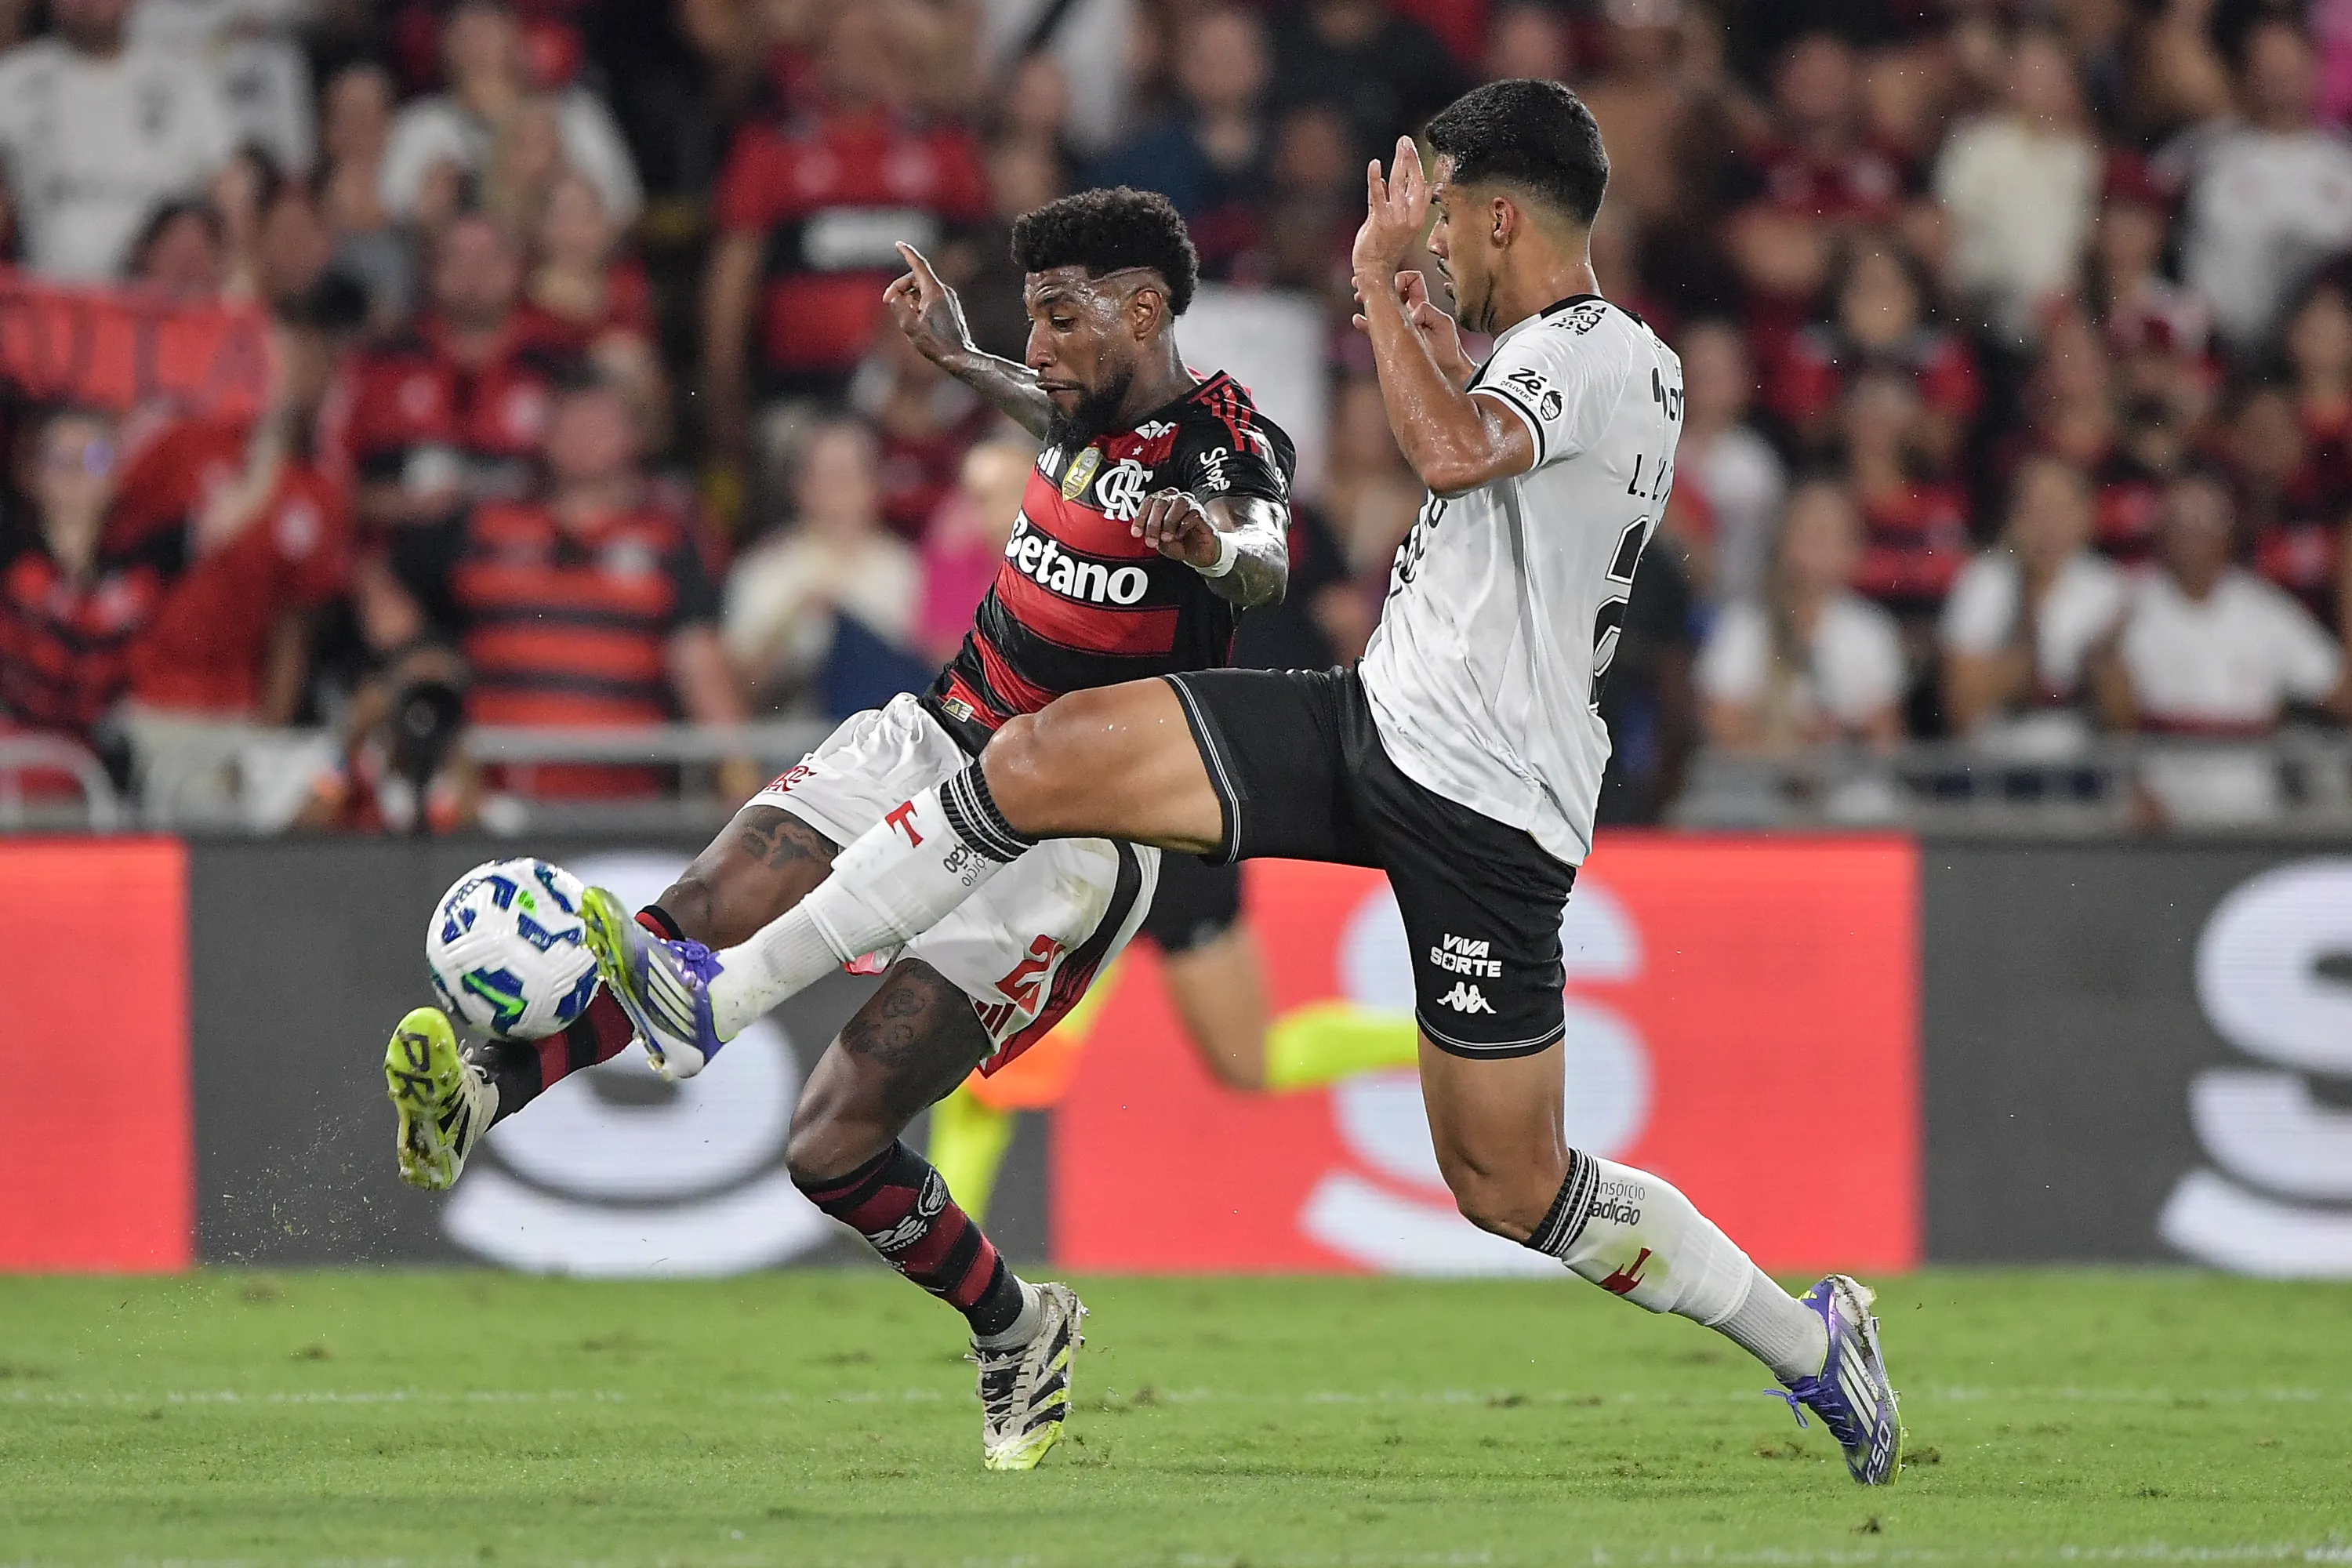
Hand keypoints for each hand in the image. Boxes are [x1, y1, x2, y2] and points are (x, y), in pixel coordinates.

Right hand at [882, 241, 974, 366]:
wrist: (959, 358)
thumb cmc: (936, 344)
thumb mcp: (910, 326)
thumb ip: (898, 306)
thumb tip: (894, 296)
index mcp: (934, 292)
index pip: (919, 265)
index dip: (907, 253)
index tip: (899, 244)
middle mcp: (943, 291)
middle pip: (916, 278)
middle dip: (900, 286)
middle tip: (887, 301)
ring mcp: (948, 299)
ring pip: (921, 289)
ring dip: (908, 297)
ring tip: (904, 318)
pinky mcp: (949, 307)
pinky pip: (929, 298)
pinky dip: (917, 303)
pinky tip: (915, 320)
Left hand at [1132, 490, 1221, 567]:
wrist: (1199, 553)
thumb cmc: (1179, 543)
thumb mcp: (1160, 542)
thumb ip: (1152, 535)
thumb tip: (1144, 532)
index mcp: (1161, 502)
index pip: (1148, 502)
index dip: (1140, 518)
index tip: (1136, 533)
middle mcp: (1175, 499)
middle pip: (1161, 503)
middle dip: (1153, 524)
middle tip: (1152, 541)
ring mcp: (1190, 504)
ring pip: (1177, 504)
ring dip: (1169, 523)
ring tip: (1167, 538)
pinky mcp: (1201, 513)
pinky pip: (1192, 514)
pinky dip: (1183, 526)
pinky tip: (1180, 535)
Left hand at [1351, 135, 1429, 281]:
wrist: (1375, 271)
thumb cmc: (1383, 250)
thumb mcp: (1394, 224)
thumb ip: (1393, 202)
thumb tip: (1387, 181)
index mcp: (1417, 218)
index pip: (1422, 188)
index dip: (1419, 168)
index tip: (1414, 151)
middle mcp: (1410, 218)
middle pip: (1414, 182)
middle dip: (1410, 159)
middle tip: (1405, 142)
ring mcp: (1396, 219)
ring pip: (1398, 185)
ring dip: (1399, 163)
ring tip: (1399, 145)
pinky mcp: (1380, 221)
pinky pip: (1378, 195)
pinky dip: (1375, 179)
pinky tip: (1375, 164)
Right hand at [1356, 270, 1472, 386]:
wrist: (1446, 372)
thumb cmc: (1448, 348)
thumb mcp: (1444, 324)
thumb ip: (1429, 312)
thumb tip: (1412, 314)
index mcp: (1421, 304)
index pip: (1410, 279)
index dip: (1401, 278)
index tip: (1394, 286)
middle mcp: (1408, 311)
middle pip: (1391, 290)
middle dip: (1379, 284)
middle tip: (1365, 282)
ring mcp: (1399, 325)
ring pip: (1381, 306)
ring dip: (1369, 299)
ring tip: (1358, 296)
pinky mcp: (1392, 339)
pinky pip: (1376, 328)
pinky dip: (1366, 322)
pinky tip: (1358, 319)